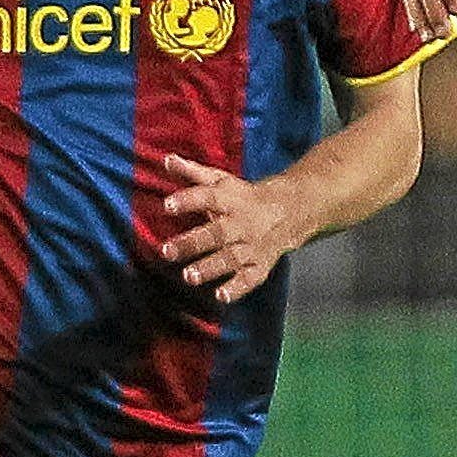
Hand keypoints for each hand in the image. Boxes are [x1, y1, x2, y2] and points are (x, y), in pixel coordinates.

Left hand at [160, 155, 306, 303]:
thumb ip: (193, 173)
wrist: (291, 211)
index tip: (167, 205)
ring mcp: (252, 246)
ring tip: (188, 276)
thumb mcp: (221, 181)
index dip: (188, 200)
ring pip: (231, 258)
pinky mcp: (260, 264)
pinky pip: (250, 278)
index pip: (209, 197)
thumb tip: (165, 159)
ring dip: (210, 268)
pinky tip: (221, 297)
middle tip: (167, 251)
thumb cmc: (245, 197)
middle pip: (217, 233)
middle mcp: (242, 224)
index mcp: (231, 200)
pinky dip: (237, 289)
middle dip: (192, 243)